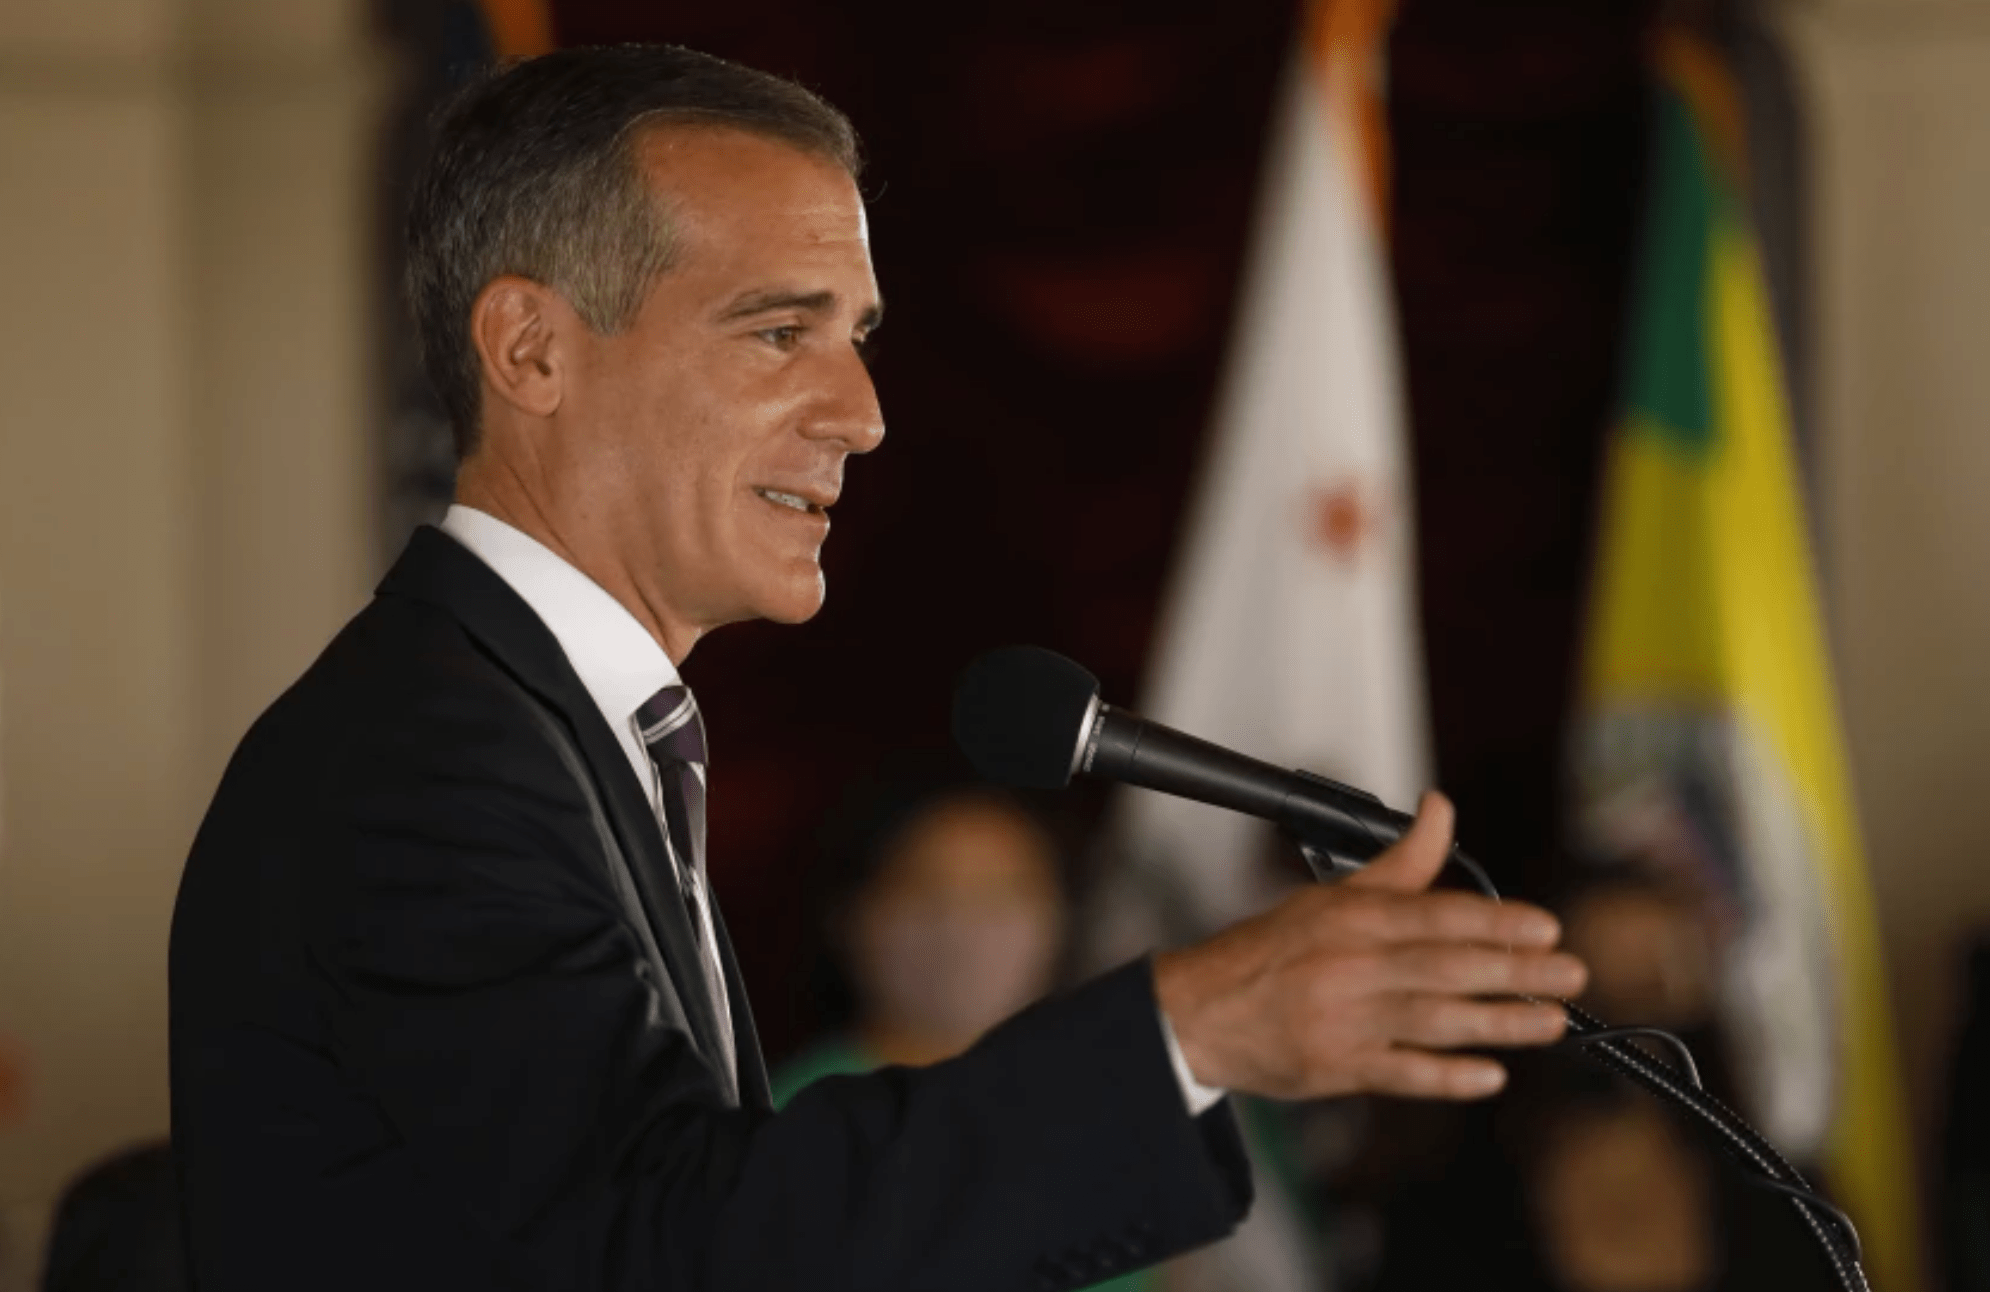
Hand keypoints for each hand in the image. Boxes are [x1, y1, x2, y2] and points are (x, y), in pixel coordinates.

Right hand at [1153, 792, 1585, 1100]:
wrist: (1203, 1011)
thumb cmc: (1272, 951)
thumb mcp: (1333, 895)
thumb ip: (1400, 861)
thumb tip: (1441, 808)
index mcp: (1352, 920)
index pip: (1437, 915)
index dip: (1496, 923)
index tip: (1546, 928)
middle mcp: (1351, 967)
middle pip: (1447, 968)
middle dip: (1517, 972)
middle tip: (1571, 973)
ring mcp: (1345, 1021)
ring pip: (1436, 1021)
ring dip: (1500, 1023)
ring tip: (1550, 1023)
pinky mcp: (1339, 1068)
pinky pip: (1403, 1074)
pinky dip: (1448, 1077)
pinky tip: (1490, 1075)